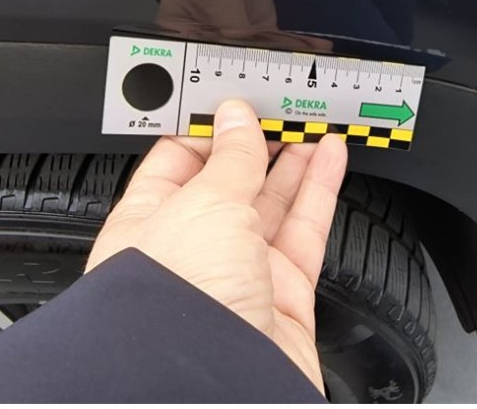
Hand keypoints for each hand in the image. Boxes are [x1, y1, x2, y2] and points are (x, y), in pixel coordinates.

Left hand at [85, 99, 347, 393]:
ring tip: (312, 124)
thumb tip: (235, 117)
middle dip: (255, 143)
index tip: (236, 98)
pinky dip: (318, 192)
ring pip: (271, 207)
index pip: (177, 162)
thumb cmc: (175, 304)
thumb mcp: (203, 204)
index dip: (208, 127)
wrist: (213, 384)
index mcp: (147, 225)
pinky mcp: (282, 300)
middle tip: (282, 107)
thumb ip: (229, 159)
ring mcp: (238, 277)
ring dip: (293, 162)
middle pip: (229, 184)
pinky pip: (303, 234)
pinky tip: (329, 159)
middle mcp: (191, 253)